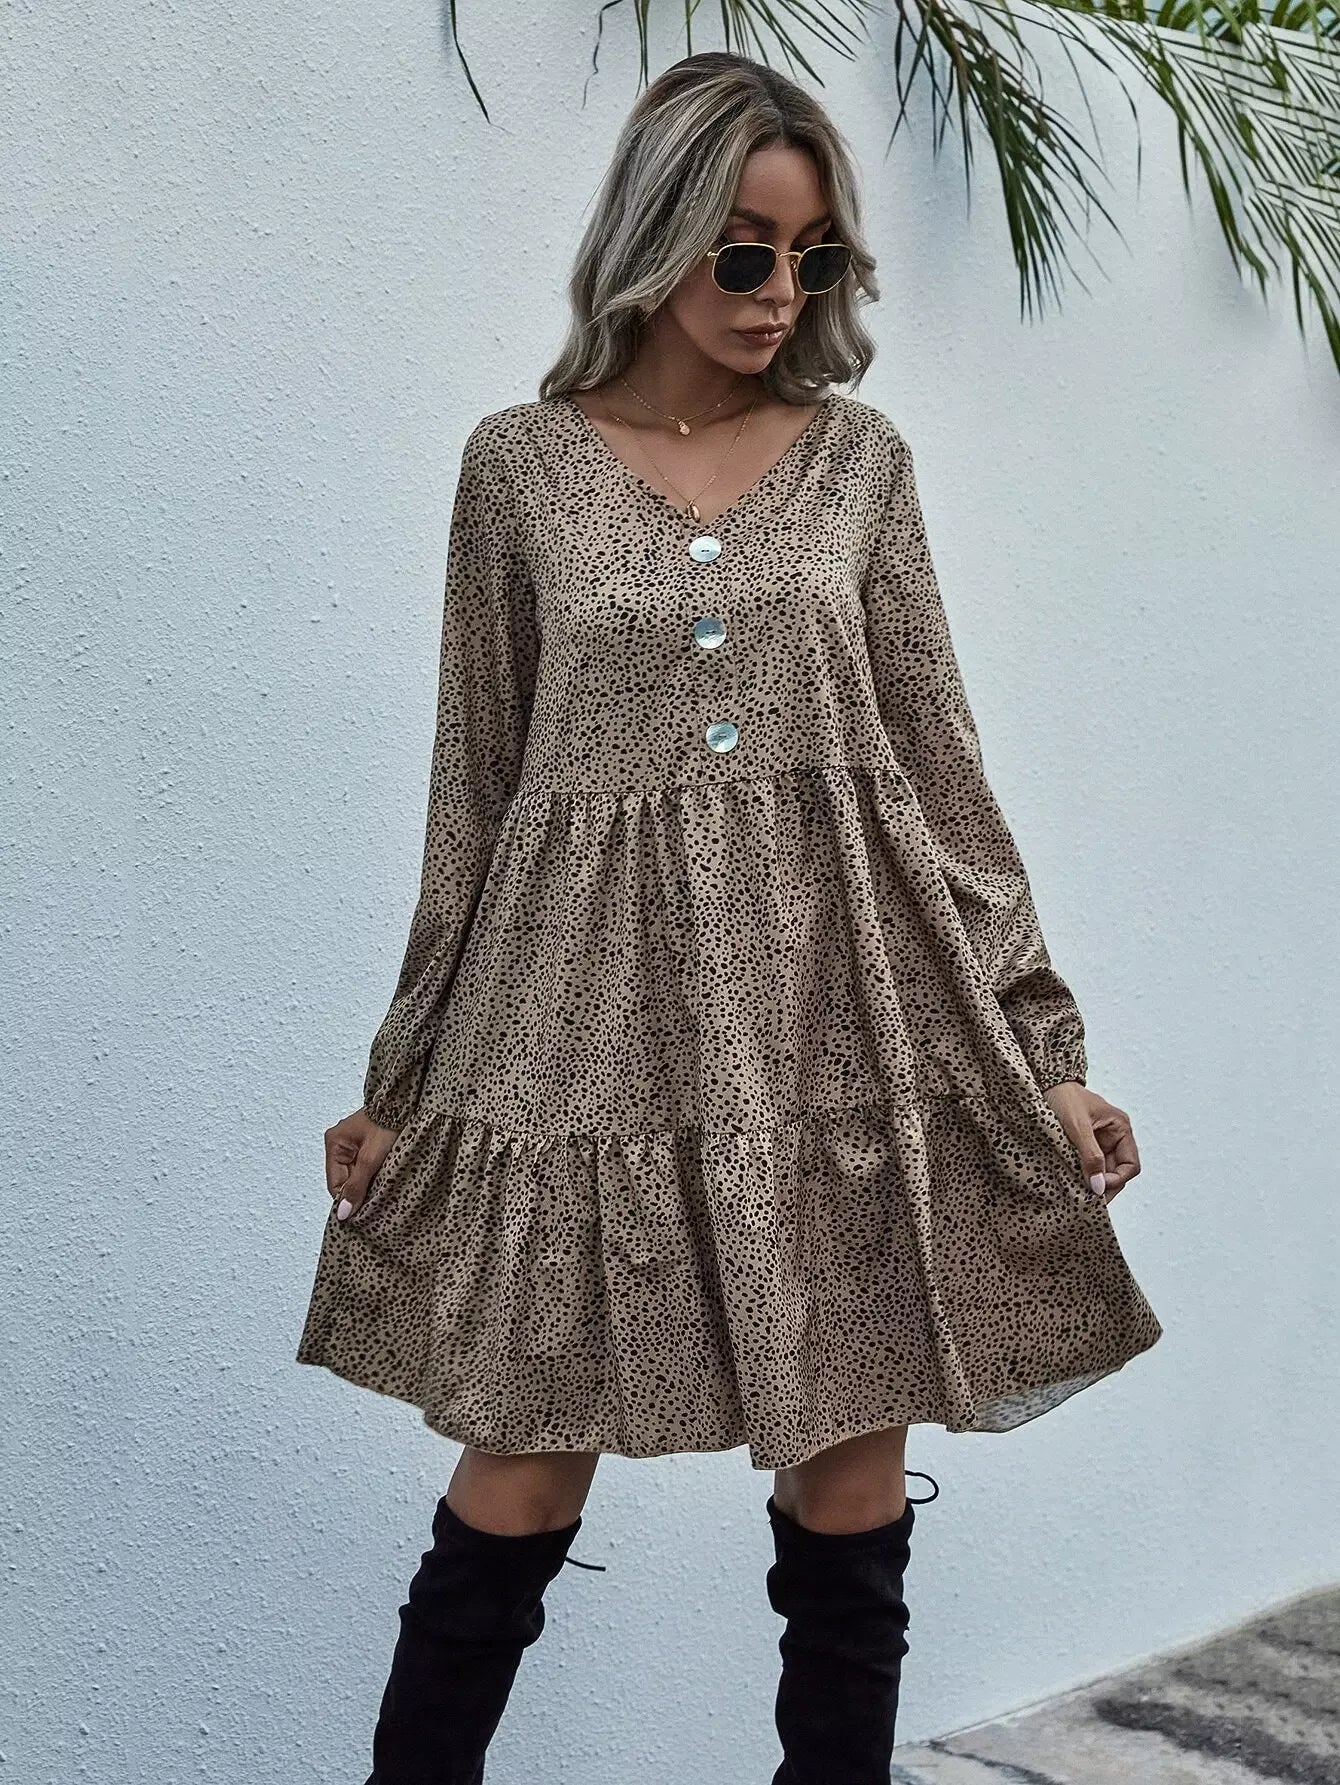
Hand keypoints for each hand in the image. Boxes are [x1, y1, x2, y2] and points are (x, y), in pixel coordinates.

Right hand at [323, 1106, 398, 1221]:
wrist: (408, 1103)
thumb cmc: (388, 1123)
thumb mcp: (371, 1158)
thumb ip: (356, 1186)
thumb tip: (343, 1213)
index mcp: (334, 1143)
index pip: (334, 1185)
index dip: (348, 1198)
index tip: (362, 1211)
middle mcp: (340, 1143)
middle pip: (345, 1180)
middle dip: (360, 1189)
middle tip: (377, 1194)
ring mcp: (354, 1143)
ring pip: (357, 1175)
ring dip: (369, 1182)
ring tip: (383, 1182)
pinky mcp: (368, 1144)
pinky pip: (366, 1167)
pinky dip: (375, 1173)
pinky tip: (386, 1174)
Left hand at [1043, 1081, 1140, 1204]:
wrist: (1043, 1082)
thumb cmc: (1063, 1097)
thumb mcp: (1077, 1127)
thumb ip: (1090, 1156)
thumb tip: (1098, 1187)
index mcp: (1121, 1128)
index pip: (1130, 1165)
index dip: (1116, 1180)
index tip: (1097, 1188)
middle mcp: (1114, 1136)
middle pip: (1117, 1172)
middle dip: (1104, 1186)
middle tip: (1087, 1200)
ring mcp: (1099, 1142)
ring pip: (1102, 1172)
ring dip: (1093, 1183)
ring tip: (1078, 1194)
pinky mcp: (1084, 1145)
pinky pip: (1089, 1166)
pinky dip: (1083, 1176)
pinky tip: (1073, 1184)